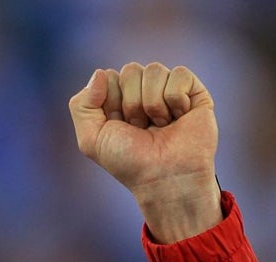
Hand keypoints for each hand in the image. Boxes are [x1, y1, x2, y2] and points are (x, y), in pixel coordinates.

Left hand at [69, 62, 221, 242]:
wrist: (164, 177)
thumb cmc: (129, 162)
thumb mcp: (91, 139)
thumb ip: (82, 105)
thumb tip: (100, 72)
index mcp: (117, 101)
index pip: (108, 77)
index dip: (111, 102)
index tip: (119, 126)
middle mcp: (142, 93)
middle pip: (130, 70)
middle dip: (132, 103)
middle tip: (140, 127)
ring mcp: (167, 90)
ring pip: (154, 69)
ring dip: (153, 104)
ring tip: (159, 125)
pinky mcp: (193, 91)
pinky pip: (178, 74)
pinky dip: (175, 99)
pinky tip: (178, 118)